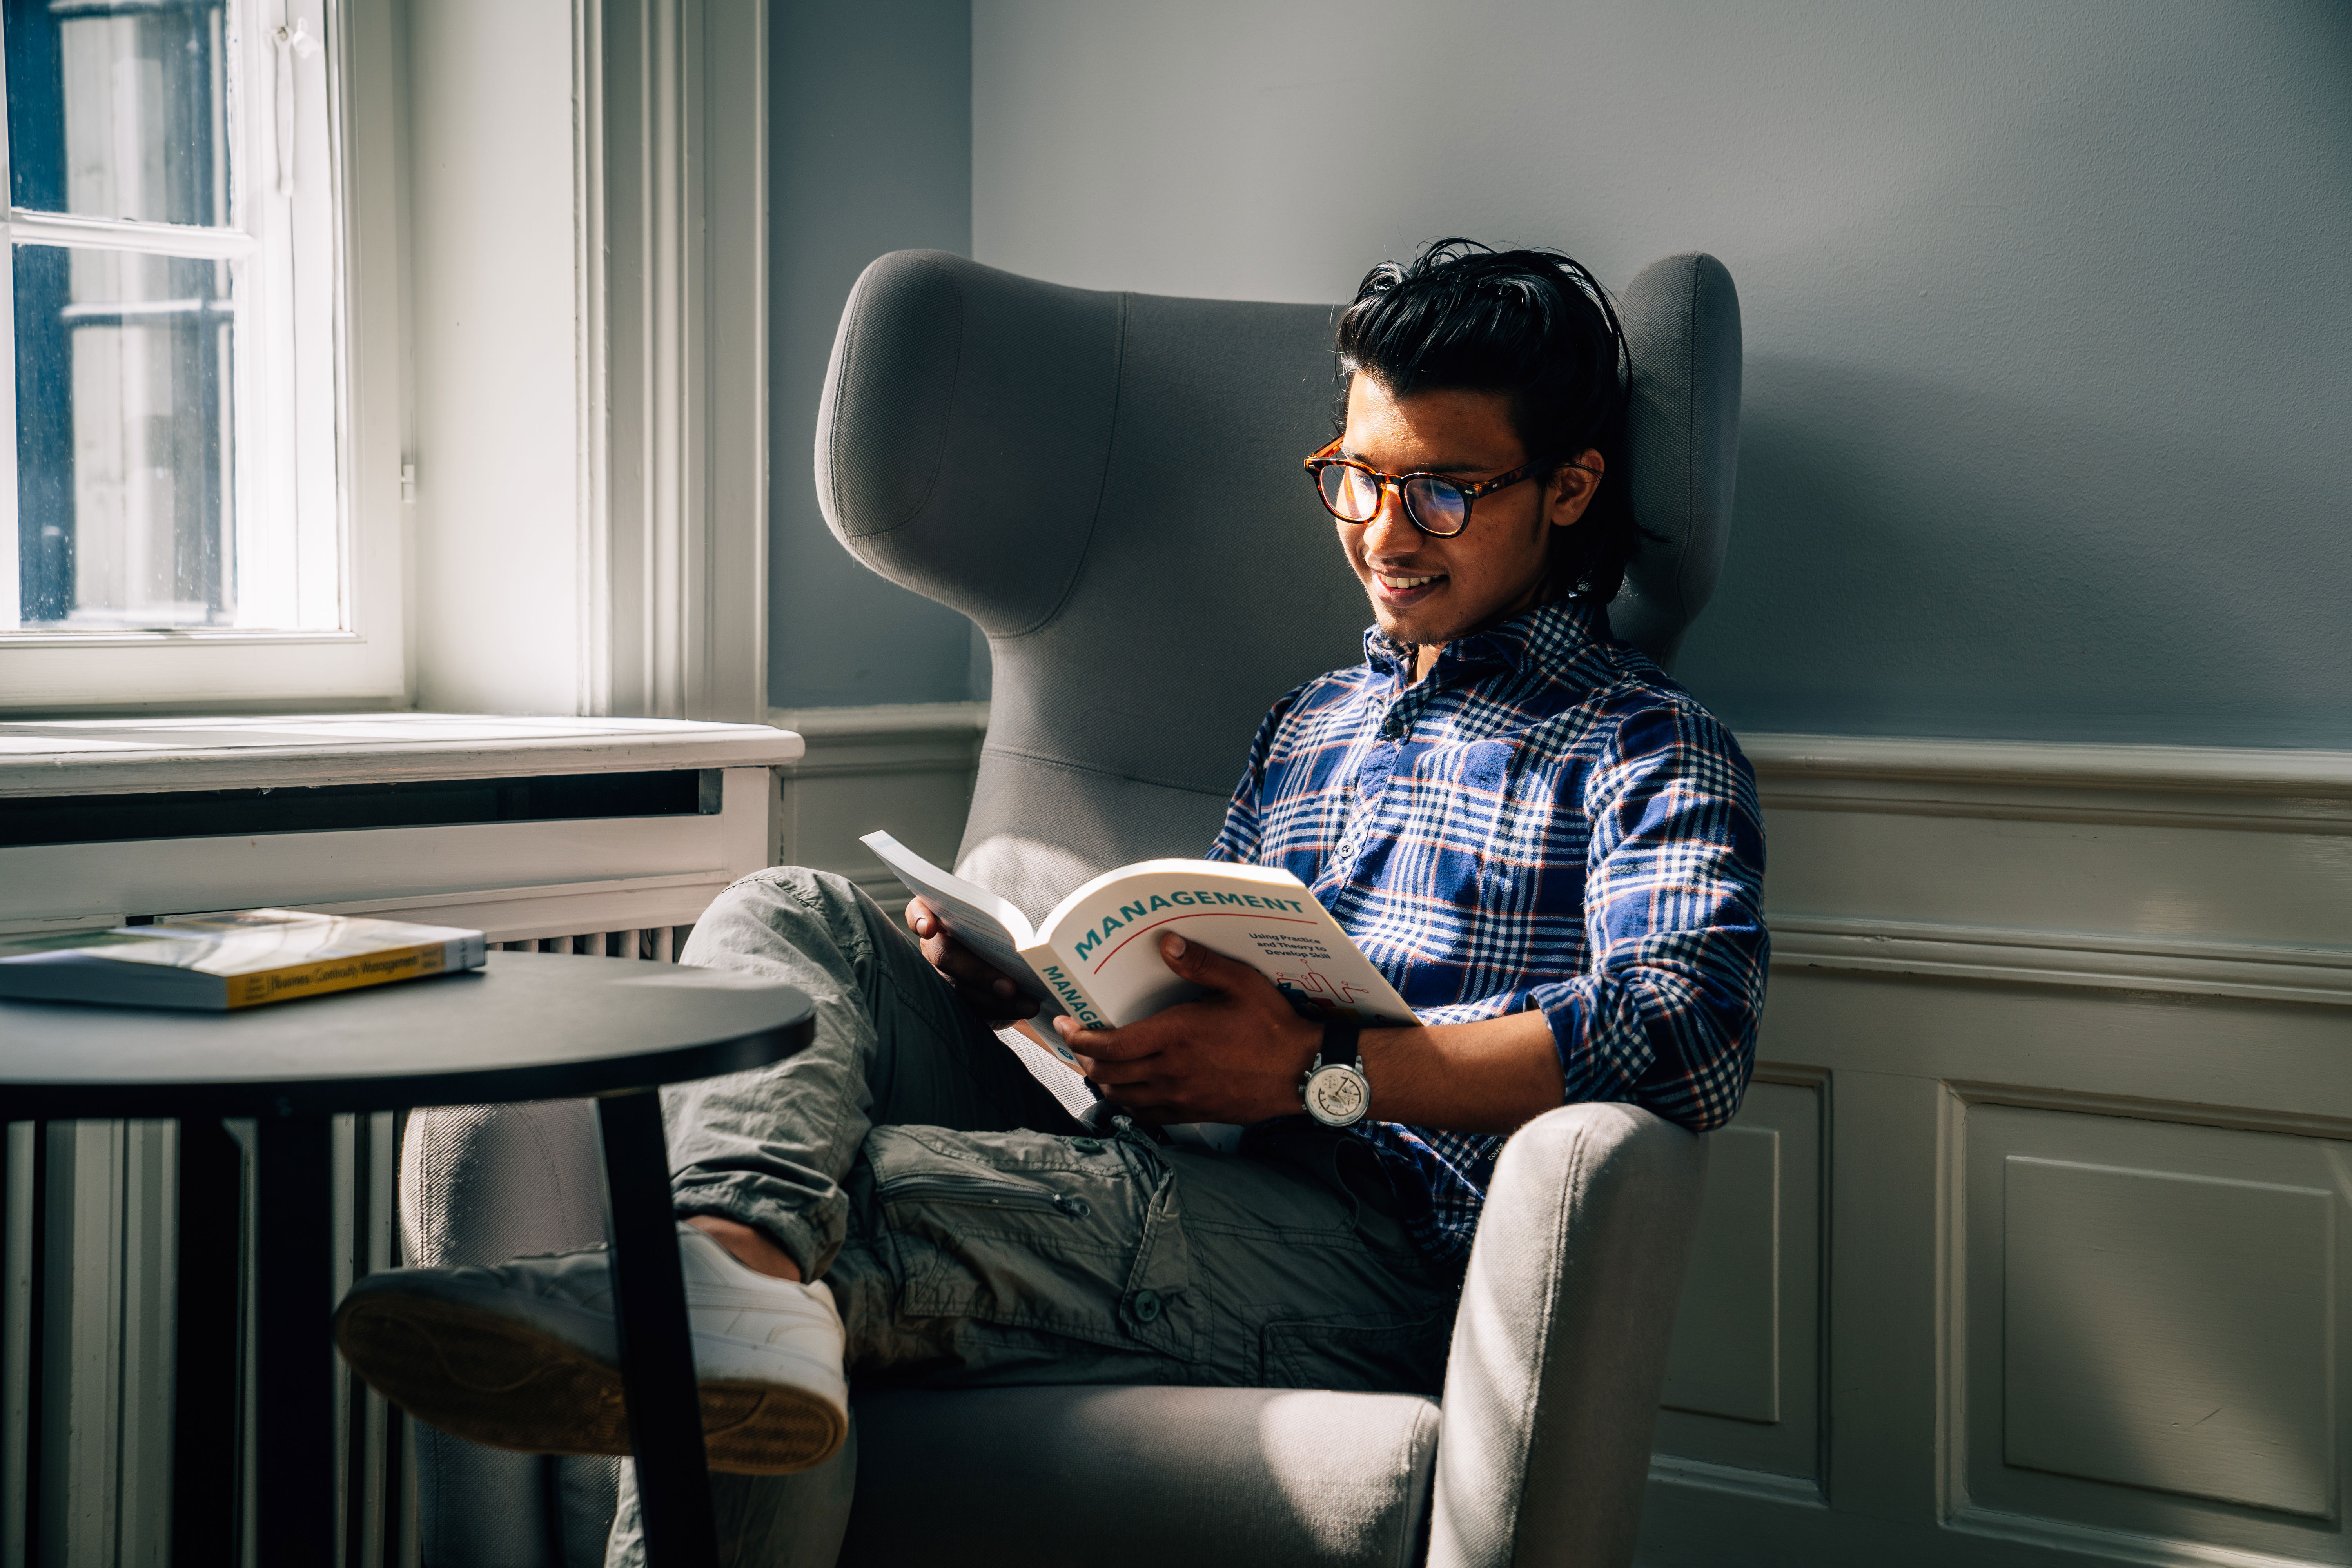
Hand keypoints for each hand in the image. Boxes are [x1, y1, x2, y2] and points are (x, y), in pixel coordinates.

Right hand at [906, 897, 1039, 1023]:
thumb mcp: (1001, 916)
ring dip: (995, 1000)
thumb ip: (998, 916)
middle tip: (1010, 987)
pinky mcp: (958, 1002)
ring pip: (961, 990)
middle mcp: (934, 946)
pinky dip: (999, 1013)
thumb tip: (1015, 937)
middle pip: (946, 957)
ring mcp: (941, 976)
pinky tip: (1020, 1013)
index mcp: (941, 917)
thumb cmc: (1004, 926)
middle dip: (979, 973)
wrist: (1013, 951)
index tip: (930, 928)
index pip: (918, 911)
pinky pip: (973, 1011)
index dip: (920, 919)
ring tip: (1027, 1005)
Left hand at [1054, 934, 1321, 1123]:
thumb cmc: (1273, 1026)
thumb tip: (1166, 944)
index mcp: (1176, 1036)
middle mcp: (1171, 1070)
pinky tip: (1127, 1092)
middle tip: (1077, 1041)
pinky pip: (1145, 1116)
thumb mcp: (1241, 983)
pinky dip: (1127, 1104)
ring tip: (1096, 1063)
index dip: (1079, 1036)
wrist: (1303, 1073)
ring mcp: (1180, 1096)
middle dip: (1083, 1057)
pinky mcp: (1193, 1113)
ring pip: (1121, 1096)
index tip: (1065, 1025)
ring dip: (1101, 1080)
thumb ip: (1200, 964)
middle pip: (1107, 1072)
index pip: (1109, 1044)